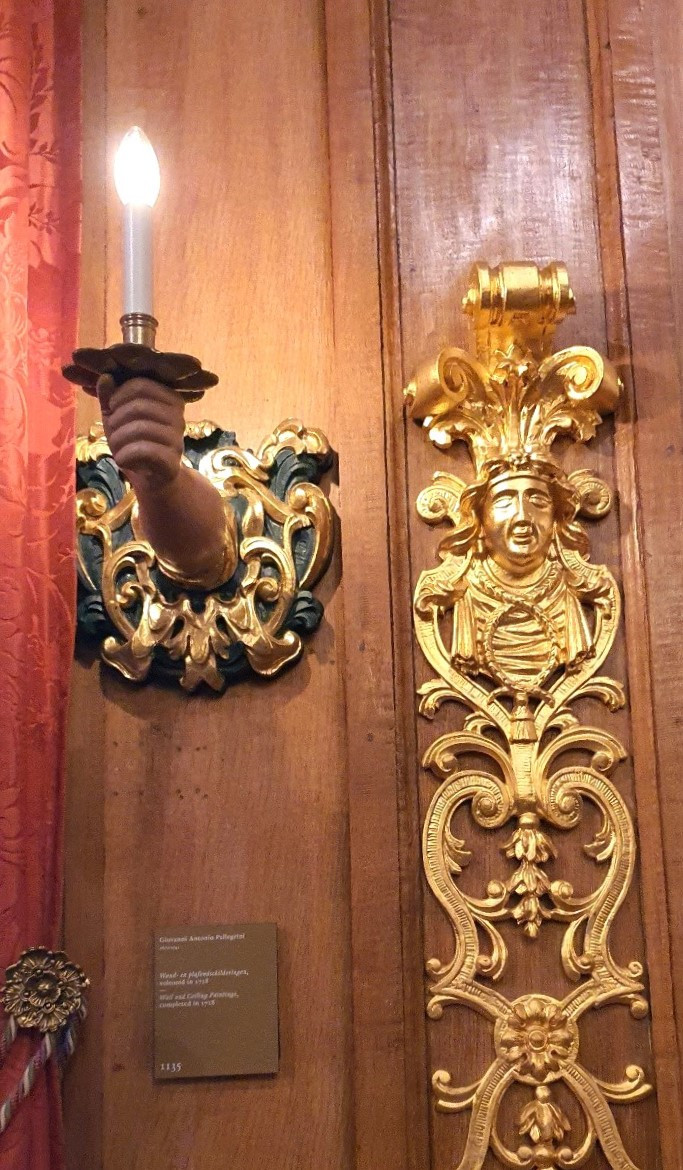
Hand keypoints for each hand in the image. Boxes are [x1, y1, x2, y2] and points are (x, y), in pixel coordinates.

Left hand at [97, 374, 184, 491]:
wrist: (153, 479)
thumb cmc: (135, 442)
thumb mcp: (118, 417)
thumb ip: (110, 398)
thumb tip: (105, 377)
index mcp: (169, 399)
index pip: (141, 385)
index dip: (119, 395)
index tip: (112, 409)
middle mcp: (178, 416)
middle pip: (139, 406)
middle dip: (116, 420)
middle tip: (113, 432)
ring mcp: (177, 439)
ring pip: (140, 428)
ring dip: (118, 440)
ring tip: (116, 448)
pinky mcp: (172, 460)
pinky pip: (144, 450)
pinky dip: (126, 455)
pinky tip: (124, 460)